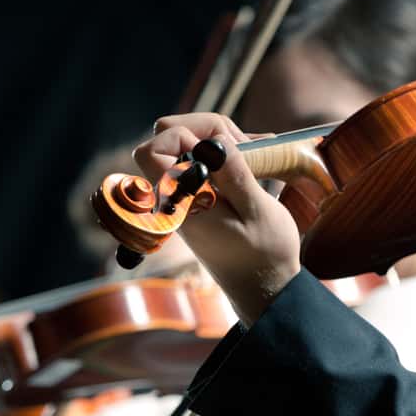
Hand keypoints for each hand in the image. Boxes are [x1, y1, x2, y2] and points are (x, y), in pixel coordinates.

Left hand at [133, 112, 301, 323]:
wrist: (263, 286)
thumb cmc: (264, 254)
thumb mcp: (258, 211)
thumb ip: (234, 175)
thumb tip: (214, 142)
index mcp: (182, 203)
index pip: (151, 150)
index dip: (182, 136)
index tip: (220, 151)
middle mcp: (175, 197)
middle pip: (165, 137)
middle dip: (203, 129)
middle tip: (243, 144)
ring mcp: (184, 195)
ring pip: (184, 144)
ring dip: (218, 139)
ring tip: (256, 150)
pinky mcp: (197, 196)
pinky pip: (199, 160)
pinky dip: (223, 152)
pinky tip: (254, 158)